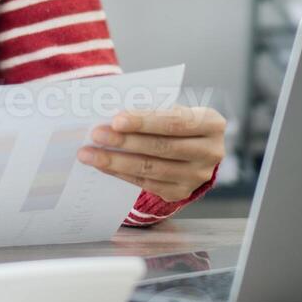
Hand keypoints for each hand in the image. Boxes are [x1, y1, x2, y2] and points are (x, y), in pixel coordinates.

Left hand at [78, 106, 226, 202]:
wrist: (194, 149)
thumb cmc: (176, 121)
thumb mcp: (174, 109)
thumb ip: (152, 109)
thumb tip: (112, 114)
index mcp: (212, 124)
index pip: (174, 122)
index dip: (144, 121)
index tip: (116, 120)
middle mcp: (210, 152)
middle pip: (161, 147)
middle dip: (125, 141)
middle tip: (96, 135)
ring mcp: (197, 176)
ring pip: (151, 168)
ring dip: (116, 161)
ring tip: (89, 154)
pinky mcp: (181, 192)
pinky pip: (146, 183)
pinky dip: (121, 173)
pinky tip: (102, 165)